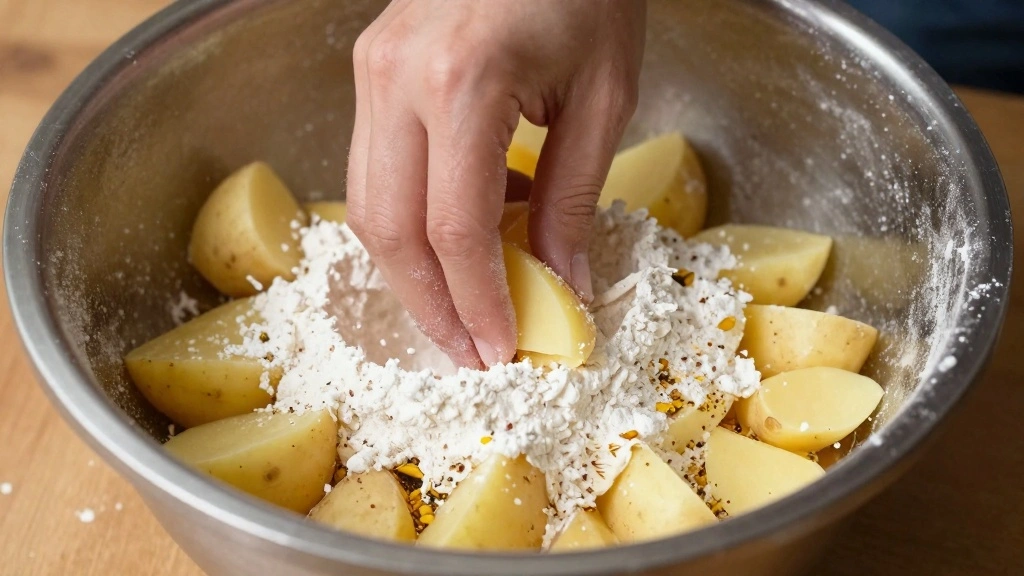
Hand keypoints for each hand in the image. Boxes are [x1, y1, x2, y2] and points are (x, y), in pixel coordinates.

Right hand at [346, 0, 644, 367]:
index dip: (476, 302)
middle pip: (388, 229)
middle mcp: (396, 78)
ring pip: (367, 205)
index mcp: (461, 81)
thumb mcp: (602, 93)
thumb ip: (572, 197)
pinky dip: (412, 219)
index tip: (500, 350)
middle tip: (470, 352)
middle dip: (428, 306)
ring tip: (465, 310)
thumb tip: (563, 285)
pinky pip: (376, 168)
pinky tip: (461, 238)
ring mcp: (372, 70)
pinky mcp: (371, 68)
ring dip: (412, 271)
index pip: (453, 229)